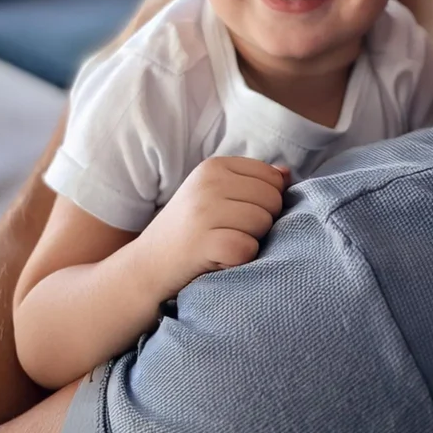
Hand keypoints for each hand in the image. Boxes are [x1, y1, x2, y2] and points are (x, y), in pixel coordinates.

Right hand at [137, 156, 288, 300]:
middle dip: (262, 221)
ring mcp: (203, 212)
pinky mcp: (202, 243)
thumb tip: (286, 173)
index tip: (239, 214)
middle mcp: (208, 183)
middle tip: (231, 232)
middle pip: (272, 200)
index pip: (272, 177)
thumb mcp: (215, 195)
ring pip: (264, 224)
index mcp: (214, 166)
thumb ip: (252, 182)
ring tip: (223, 244)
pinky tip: (219, 260)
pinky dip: (240, 261)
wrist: (146, 266)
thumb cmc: (188, 229)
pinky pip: (248, 249)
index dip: (266, 201)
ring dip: (251, 242)